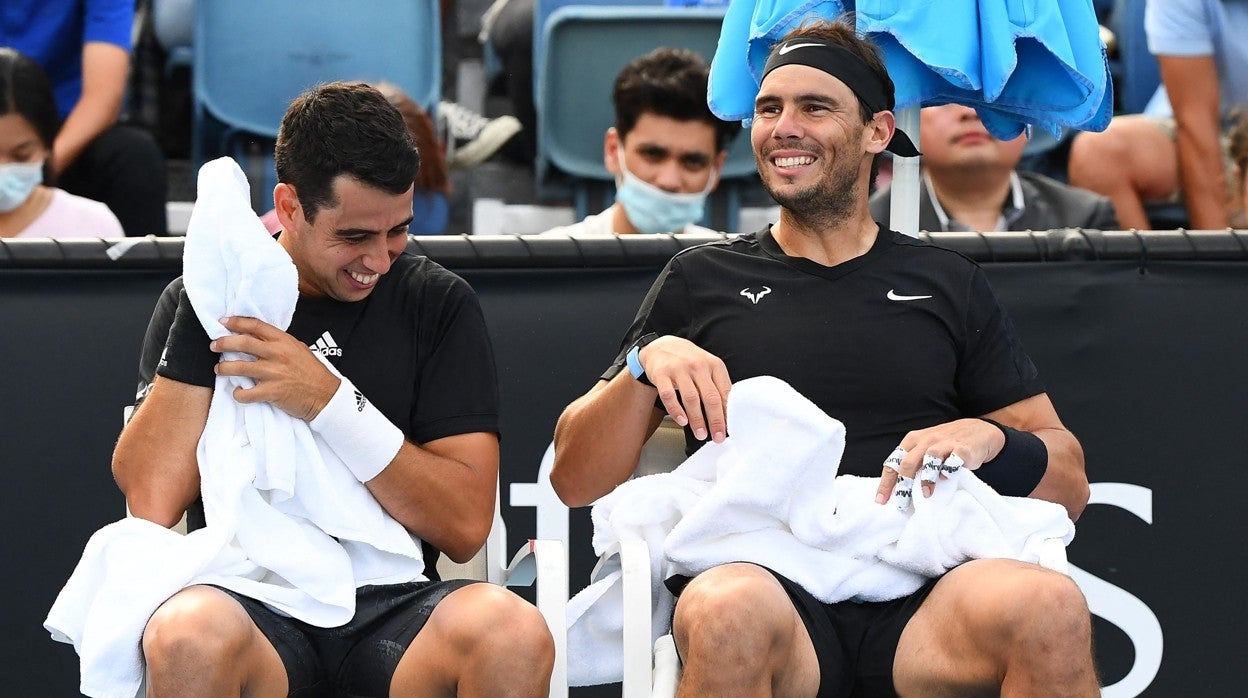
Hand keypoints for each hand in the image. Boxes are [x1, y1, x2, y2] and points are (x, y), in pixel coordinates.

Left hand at [210, 316, 339, 420]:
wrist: (326, 396)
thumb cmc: (313, 373)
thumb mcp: (298, 349)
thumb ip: (279, 343)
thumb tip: (257, 337)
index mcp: (284, 341)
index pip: (255, 326)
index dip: (236, 322)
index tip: (224, 322)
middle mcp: (277, 354)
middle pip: (243, 343)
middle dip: (223, 343)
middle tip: (214, 345)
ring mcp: (274, 373)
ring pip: (239, 367)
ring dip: (224, 368)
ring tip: (219, 369)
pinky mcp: (272, 392)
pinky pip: (246, 393)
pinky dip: (238, 394)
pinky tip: (238, 392)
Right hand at [637, 336, 731, 442]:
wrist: (660, 347)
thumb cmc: (688, 361)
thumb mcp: (707, 366)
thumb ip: (717, 385)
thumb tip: (727, 412)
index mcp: (714, 365)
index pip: (725, 392)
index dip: (728, 413)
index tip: (729, 428)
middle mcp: (698, 366)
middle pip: (710, 397)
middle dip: (715, 420)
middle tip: (718, 437)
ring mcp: (679, 370)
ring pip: (691, 398)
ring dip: (697, 420)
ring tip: (701, 434)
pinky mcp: (662, 375)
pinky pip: (669, 396)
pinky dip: (676, 411)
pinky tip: (682, 421)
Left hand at [875, 418, 1004, 507]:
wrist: (979, 432)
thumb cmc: (947, 445)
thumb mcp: (925, 448)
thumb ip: (913, 463)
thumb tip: (897, 489)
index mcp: (913, 440)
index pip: (894, 462)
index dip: (886, 482)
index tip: (881, 500)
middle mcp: (926, 440)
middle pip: (908, 463)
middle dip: (902, 486)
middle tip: (901, 505)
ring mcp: (945, 443)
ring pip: (929, 459)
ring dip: (926, 479)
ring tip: (925, 494)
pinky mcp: (963, 449)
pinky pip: (953, 460)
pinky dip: (949, 470)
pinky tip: (947, 478)